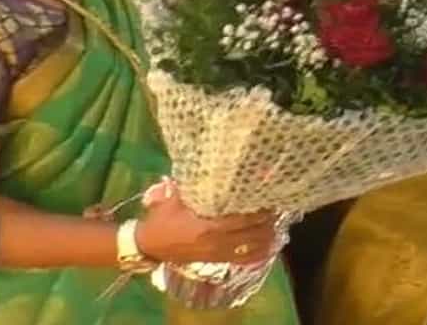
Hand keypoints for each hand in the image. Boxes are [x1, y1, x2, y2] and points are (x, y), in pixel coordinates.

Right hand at [136, 185, 278, 264]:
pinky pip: (243, 258)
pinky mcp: (216, 260)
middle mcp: (216, 241)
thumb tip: (215, 167)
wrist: (149, 245)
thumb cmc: (162, 218)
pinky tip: (270, 243)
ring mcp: (217, 253)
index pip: (242, 218)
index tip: (269, 196)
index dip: (259, 209)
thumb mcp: (176, 197)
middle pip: (252, 233)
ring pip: (251, 247)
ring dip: (267, 236)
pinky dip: (259, 252)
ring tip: (277, 222)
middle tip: (277, 206)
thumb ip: (195, 185)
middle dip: (267, 221)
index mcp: (207, 225)